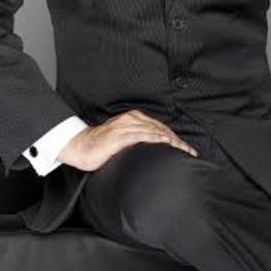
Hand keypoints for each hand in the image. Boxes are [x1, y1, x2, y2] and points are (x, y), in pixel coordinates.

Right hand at [57, 109, 198, 171]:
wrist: (80, 146)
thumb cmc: (101, 146)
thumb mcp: (124, 140)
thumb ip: (138, 141)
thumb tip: (155, 151)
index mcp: (133, 119)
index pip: (159, 127)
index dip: (175, 138)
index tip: (187, 150)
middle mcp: (131, 119)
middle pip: (160, 128)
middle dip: (177, 141)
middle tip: (190, 152)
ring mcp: (125, 126)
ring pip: (153, 130)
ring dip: (170, 140)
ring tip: (182, 149)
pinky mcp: (118, 135)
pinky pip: (140, 135)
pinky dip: (153, 137)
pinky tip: (163, 141)